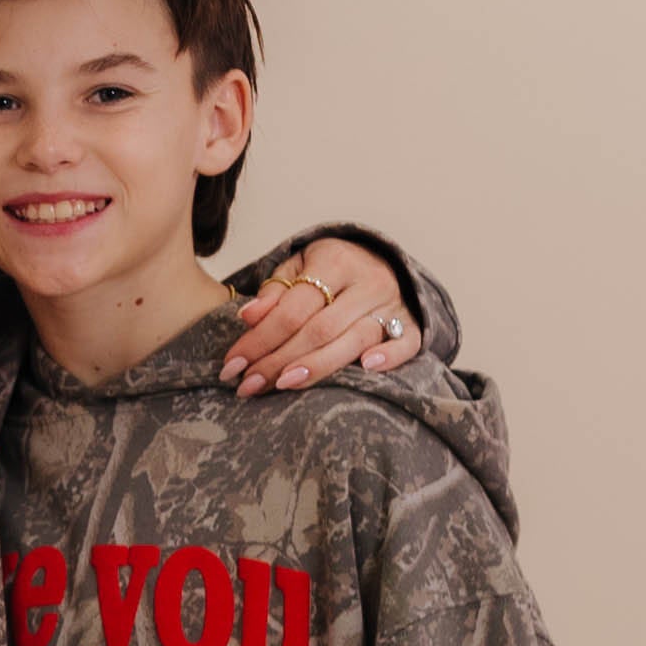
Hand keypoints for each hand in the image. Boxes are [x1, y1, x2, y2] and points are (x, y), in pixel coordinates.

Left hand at [223, 240, 417, 394]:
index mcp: (335, 261)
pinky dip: (389, 356)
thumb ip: (274, 292)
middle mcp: (367, 282)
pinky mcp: (412, 323)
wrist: (380, 260)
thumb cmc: (329, 270)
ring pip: (355, 340)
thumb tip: (248, 317)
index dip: (260, 339)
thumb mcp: (298, 268)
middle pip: (319, 329)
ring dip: (317, 367)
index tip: (232, 365)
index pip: (292, 309)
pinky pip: (407, 343)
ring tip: (283, 385)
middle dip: (279, 361)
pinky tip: (365, 369)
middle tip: (248, 385)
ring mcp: (393, 304)